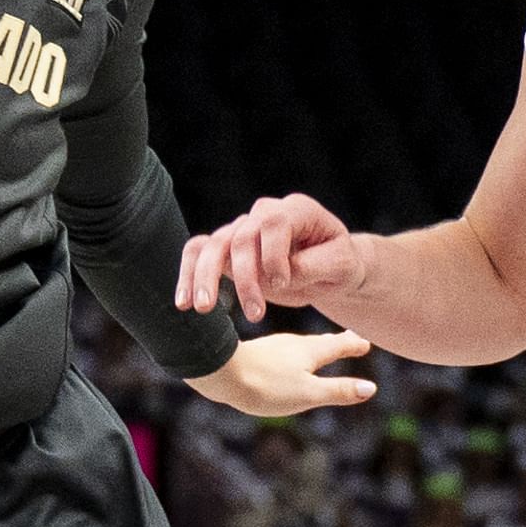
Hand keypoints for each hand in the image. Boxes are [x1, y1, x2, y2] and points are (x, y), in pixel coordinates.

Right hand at [176, 192, 365, 323]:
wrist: (328, 269)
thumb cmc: (339, 264)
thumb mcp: (341, 266)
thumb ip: (314, 266)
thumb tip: (280, 275)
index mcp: (296, 210)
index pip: (273, 223)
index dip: (273, 254)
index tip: (283, 284)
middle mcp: (264, 215)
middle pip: (240, 237)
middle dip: (244, 278)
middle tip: (255, 316)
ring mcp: (242, 230)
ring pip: (212, 245)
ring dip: (205, 278)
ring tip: (203, 309)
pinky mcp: (227, 249)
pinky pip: (198, 253)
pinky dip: (188, 274)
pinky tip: (183, 303)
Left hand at [190, 329, 377, 420]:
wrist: (219, 373)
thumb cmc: (265, 385)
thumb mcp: (307, 392)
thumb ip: (338, 390)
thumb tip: (371, 388)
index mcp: (309, 351)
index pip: (338, 345)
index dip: (353, 345)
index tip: (367, 340)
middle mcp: (291, 344)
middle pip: (320, 341)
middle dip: (337, 341)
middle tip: (351, 337)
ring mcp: (271, 347)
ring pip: (299, 344)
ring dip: (314, 345)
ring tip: (320, 347)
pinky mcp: (254, 354)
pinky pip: (281, 350)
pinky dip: (292, 351)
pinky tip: (281, 358)